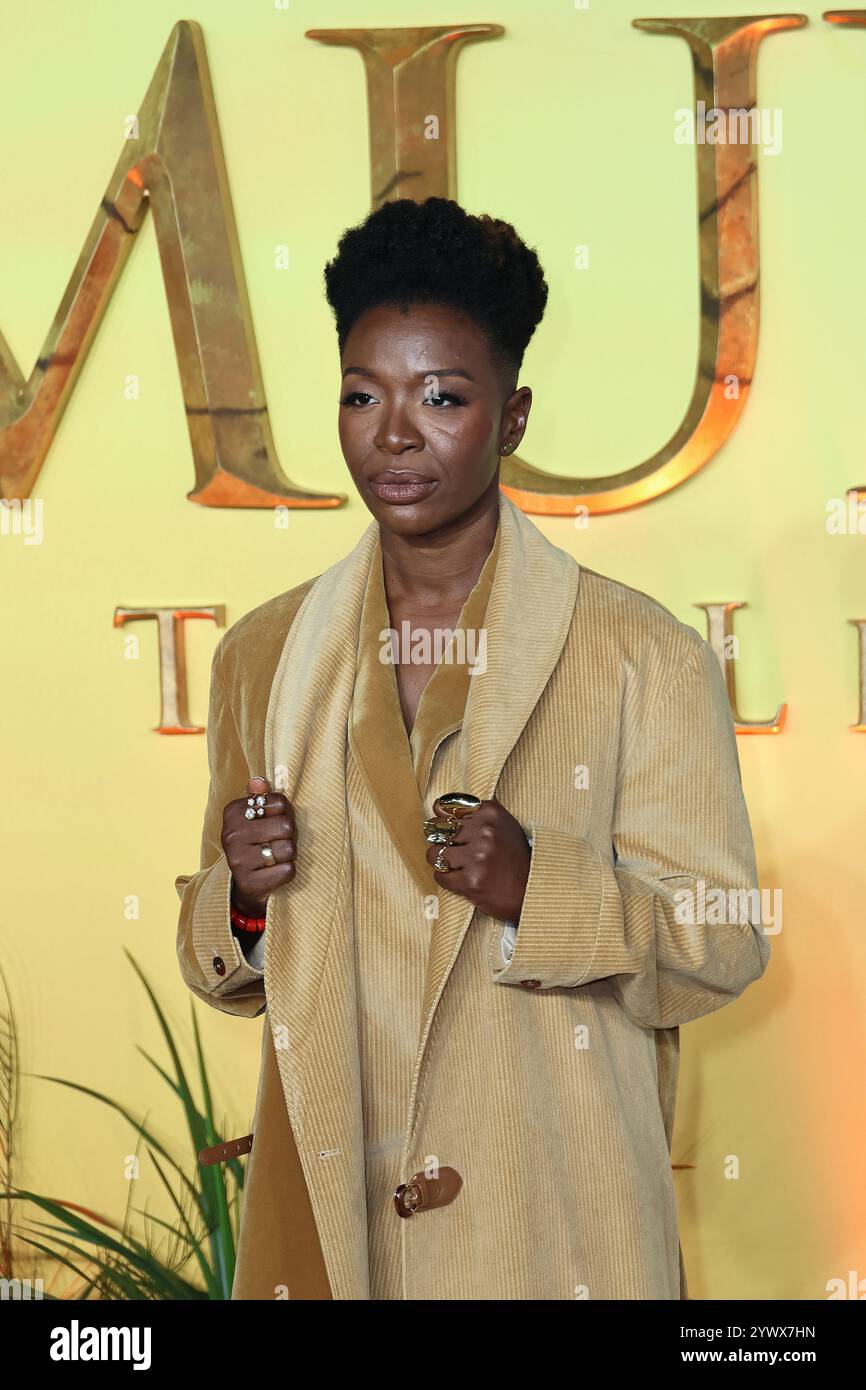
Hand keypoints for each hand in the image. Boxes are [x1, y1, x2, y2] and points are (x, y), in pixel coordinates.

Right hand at [222, 776, 295, 915]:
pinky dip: (287, 872)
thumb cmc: (256, 842)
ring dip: (289, 855)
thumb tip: (259, 782)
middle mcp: (231, 835)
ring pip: (288, 849)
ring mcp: (238, 860)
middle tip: (279, 841)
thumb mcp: (254, 816)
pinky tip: (275, 872)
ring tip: (276, 856)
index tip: (274, 822)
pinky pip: (287, 871)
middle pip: (286, 826)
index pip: (280, 802)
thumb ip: (259, 796)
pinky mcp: (249, 883)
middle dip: (289, 835)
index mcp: (233, 812)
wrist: (245, 883)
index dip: (285, 813)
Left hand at [426, 795, 529, 921]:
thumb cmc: (514, 857)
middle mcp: (485, 832)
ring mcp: (477, 857)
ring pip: (435, 853)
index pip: (446, 807)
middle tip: (454, 851)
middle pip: (438, 830)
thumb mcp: (502, 824)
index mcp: (491, 813)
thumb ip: (474, 814)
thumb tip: (437, 807)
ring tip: (458, 866)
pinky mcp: (471, 881)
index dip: (443, 820)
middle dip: (441, 841)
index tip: (450, 830)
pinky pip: (440, 876)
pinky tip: (461, 879)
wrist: (531, 890)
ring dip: (442, 862)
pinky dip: (447, 879)